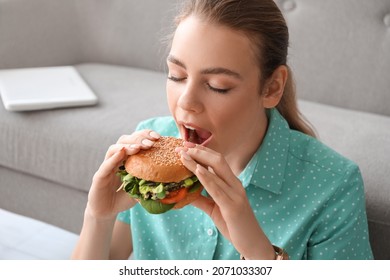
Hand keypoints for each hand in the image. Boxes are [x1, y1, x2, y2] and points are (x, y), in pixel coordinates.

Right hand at [86, 130, 159, 220]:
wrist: (106, 211)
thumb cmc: (124, 198)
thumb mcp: (141, 188)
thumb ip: (151, 182)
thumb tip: (170, 180)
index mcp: (127, 158)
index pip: (135, 141)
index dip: (145, 135)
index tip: (158, 137)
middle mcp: (116, 159)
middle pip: (125, 140)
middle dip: (138, 138)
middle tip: (150, 142)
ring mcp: (107, 166)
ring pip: (114, 149)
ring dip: (127, 146)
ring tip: (138, 148)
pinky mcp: (99, 177)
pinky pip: (106, 165)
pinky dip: (114, 158)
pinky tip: (122, 152)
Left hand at [178, 143, 274, 258]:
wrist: (252, 243)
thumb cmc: (234, 225)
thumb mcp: (215, 210)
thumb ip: (202, 199)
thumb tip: (184, 193)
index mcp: (232, 184)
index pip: (218, 161)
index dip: (202, 151)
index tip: (186, 145)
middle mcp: (236, 185)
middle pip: (218, 160)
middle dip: (199, 151)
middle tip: (182, 146)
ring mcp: (236, 194)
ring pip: (217, 171)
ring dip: (197, 161)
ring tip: (183, 155)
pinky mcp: (233, 206)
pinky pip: (218, 189)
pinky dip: (207, 178)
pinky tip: (196, 170)